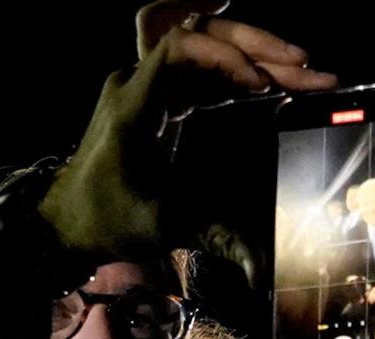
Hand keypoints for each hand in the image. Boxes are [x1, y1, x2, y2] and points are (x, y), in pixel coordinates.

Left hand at [38, 0, 336, 260]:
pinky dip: (236, 61)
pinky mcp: (161, 95)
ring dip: (251, 48)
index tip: (263, 85)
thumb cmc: (110, 219)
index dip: (224, 56)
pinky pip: (200, 63)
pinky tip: (267, 64)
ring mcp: (149, 84)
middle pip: (195, 33)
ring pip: (201, 41)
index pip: (176, 48)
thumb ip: (214, 237)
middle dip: (253, 44)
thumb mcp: (162, 226)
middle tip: (304, 63)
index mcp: (136, 106)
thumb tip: (260, 269)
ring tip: (302, 65)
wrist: (70, 218)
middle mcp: (140, 83)